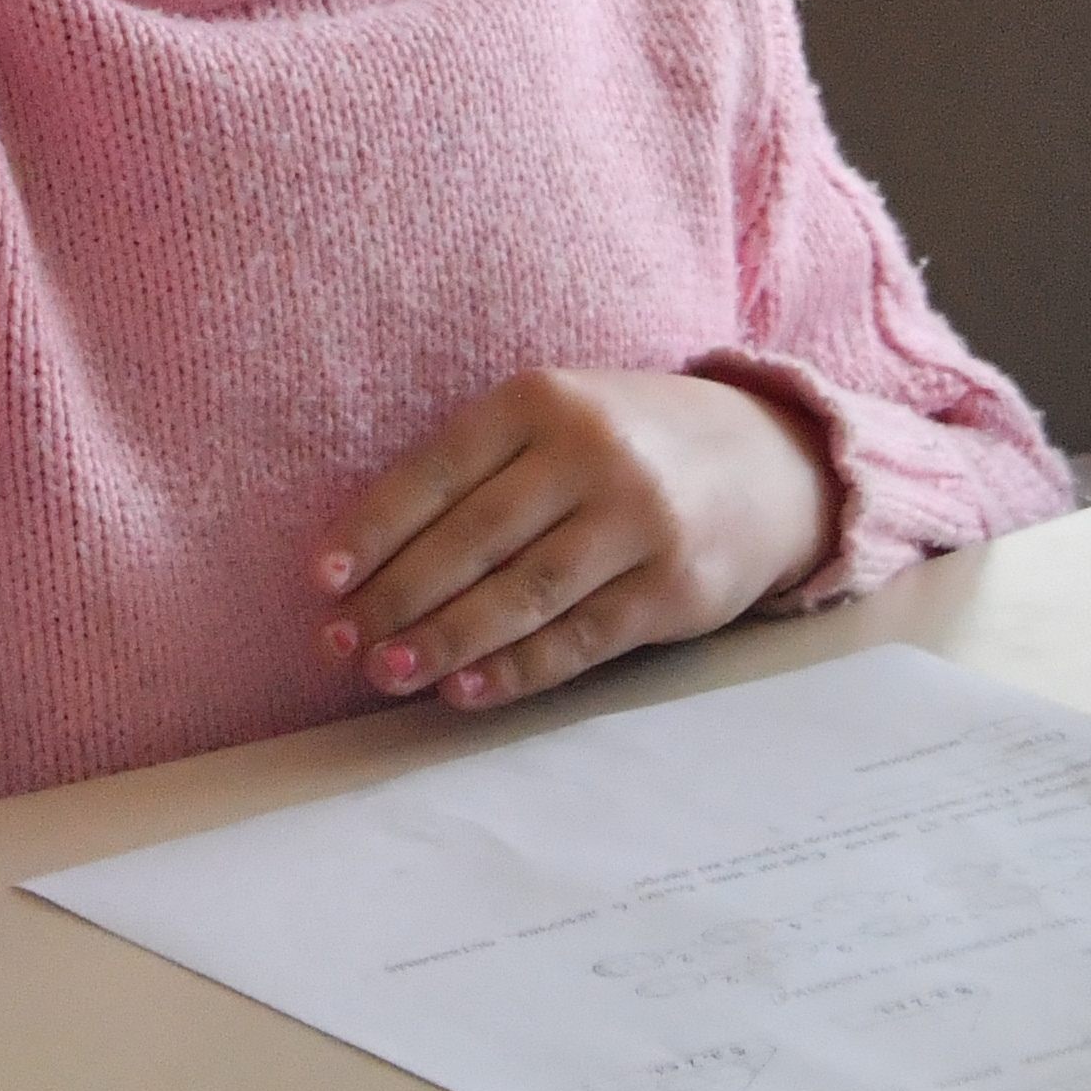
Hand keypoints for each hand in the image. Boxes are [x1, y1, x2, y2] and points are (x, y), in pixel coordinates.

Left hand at [316, 369, 836, 709]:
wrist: (768, 462)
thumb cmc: (626, 443)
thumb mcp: (556, 419)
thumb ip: (478, 470)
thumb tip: (372, 555)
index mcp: (540, 400)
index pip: (437, 471)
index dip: (373, 529)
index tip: (322, 580)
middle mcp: (590, 454)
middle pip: (473, 539)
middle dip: (397, 598)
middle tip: (340, 643)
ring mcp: (638, 523)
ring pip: (521, 595)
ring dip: (445, 642)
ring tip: (386, 673)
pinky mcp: (673, 588)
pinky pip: (578, 638)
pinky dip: (515, 670)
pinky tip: (464, 691)